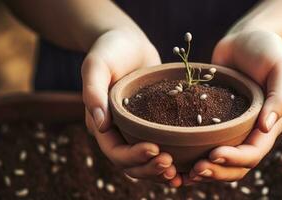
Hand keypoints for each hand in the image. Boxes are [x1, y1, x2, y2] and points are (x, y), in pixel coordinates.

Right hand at [82, 29, 181, 186]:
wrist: (127, 41)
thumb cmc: (110, 50)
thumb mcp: (96, 65)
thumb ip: (93, 92)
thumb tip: (100, 126)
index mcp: (101, 124)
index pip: (115, 152)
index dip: (134, 157)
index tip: (156, 150)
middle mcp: (118, 132)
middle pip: (132, 164)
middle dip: (150, 169)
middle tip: (171, 165)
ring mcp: (136, 130)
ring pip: (147, 162)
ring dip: (161, 172)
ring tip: (180, 173)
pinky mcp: (153, 124)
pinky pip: (162, 146)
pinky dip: (173, 159)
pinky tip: (188, 165)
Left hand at [185, 30, 281, 182]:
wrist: (247, 38)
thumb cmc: (268, 50)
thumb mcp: (280, 68)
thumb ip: (278, 97)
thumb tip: (266, 128)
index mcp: (270, 125)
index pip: (254, 152)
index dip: (235, 159)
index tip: (213, 154)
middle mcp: (252, 132)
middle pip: (237, 165)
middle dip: (218, 171)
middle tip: (196, 170)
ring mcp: (233, 129)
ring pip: (221, 161)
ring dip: (206, 170)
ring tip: (186, 173)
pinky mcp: (216, 122)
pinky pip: (206, 144)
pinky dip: (194, 156)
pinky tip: (176, 159)